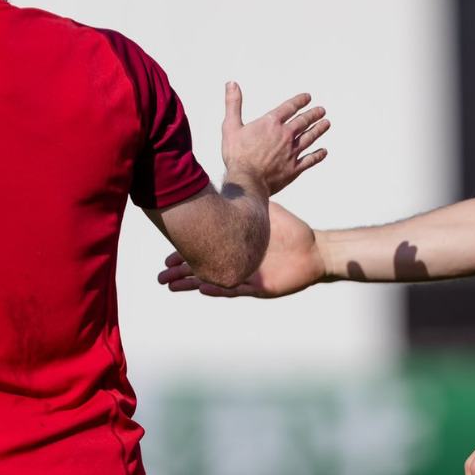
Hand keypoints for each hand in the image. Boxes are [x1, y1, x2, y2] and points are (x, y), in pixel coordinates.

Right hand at [158, 201, 325, 296]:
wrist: (315, 250)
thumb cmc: (290, 231)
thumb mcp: (262, 211)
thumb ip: (244, 202)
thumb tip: (223, 183)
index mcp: (236, 248)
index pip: (206, 251)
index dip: (186, 255)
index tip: (167, 256)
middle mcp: (238, 264)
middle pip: (204, 271)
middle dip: (181, 274)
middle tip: (160, 277)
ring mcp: (247, 277)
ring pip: (215, 282)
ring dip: (193, 284)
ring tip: (173, 286)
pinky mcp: (260, 288)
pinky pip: (237, 290)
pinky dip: (220, 289)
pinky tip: (203, 287)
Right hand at [221, 82, 328, 195]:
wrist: (247, 181)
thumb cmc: (236, 155)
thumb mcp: (230, 126)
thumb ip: (233, 104)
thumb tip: (231, 84)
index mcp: (271, 123)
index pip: (289, 107)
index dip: (300, 101)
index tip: (308, 97)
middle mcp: (285, 135)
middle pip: (303, 121)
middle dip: (314, 114)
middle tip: (322, 110)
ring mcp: (292, 152)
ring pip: (310, 138)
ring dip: (319, 130)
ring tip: (326, 124)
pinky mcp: (294, 168)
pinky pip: (310, 159)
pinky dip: (318, 155)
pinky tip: (324, 151)